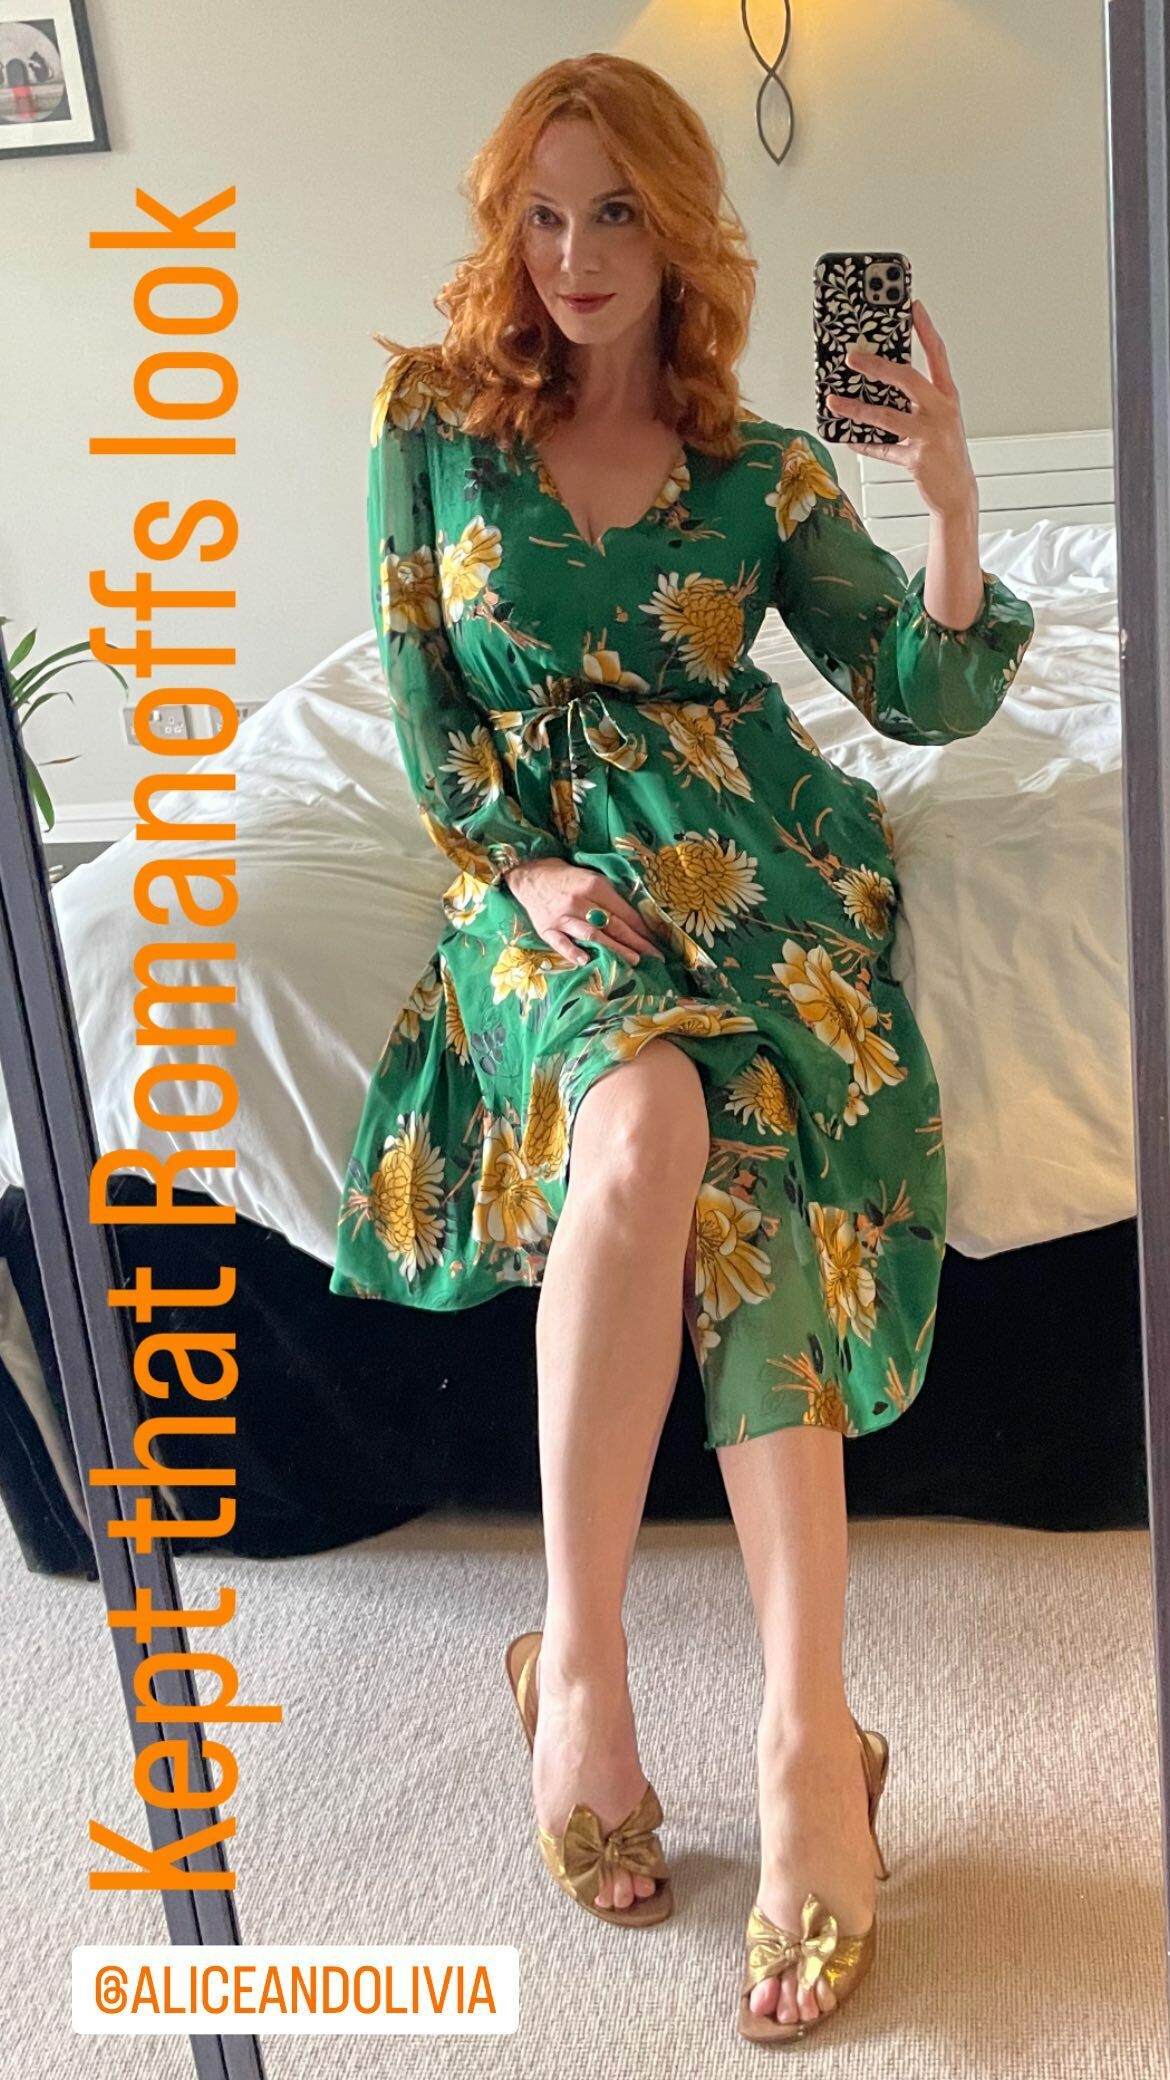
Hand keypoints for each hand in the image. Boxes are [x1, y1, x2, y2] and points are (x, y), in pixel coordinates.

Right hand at [504, 858, 661, 968]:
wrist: (530, 874)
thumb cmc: (566, 877)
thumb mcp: (592, 877)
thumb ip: (610, 896)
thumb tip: (635, 918)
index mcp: (594, 886)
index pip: (624, 911)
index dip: (642, 927)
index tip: (657, 940)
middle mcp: (579, 902)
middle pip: (613, 925)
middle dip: (636, 942)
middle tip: (654, 955)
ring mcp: (562, 917)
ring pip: (592, 935)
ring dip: (615, 949)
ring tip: (633, 960)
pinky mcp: (547, 929)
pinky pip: (561, 943)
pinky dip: (573, 952)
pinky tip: (586, 961)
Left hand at [825, 298, 978, 521]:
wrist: (957, 492)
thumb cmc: (944, 453)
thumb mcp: (936, 421)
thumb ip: (913, 402)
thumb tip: (877, 386)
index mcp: (946, 396)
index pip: (937, 354)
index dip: (925, 329)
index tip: (913, 307)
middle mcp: (941, 410)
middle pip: (907, 378)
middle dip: (877, 365)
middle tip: (851, 357)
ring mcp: (930, 434)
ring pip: (886, 416)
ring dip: (856, 408)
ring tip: (834, 401)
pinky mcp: (918, 458)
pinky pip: (883, 449)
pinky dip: (864, 444)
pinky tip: (848, 438)